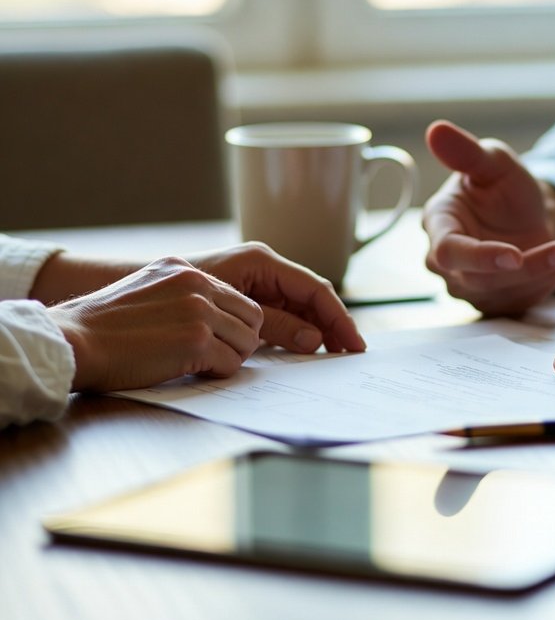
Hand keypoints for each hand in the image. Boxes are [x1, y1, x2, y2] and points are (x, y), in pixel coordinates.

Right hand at [48, 257, 264, 391]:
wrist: (74, 341)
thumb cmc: (102, 326)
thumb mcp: (147, 289)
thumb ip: (181, 294)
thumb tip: (213, 313)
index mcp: (183, 269)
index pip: (235, 295)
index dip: (232, 322)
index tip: (220, 338)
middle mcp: (196, 283)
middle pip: (251, 316)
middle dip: (240, 339)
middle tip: (218, 355)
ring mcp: (199, 311)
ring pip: (247, 340)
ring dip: (230, 357)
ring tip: (203, 364)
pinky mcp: (197, 341)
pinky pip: (232, 363)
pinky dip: (218, 372)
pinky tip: (194, 371)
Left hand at [184, 242, 364, 354]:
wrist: (135, 301)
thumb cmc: (177, 299)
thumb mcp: (232, 311)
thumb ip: (274, 325)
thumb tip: (313, 340)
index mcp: (262, 262)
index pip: (315, 288)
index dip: (338, 316)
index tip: (353, 342)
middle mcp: (264, 269)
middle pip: (311, 298)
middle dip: (331, 325)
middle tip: (348, 355)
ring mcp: (257, 284)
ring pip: (298, 308)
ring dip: (315, 331)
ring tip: (331, 358)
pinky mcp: (248, 299)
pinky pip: (280, 315)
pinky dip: (294, 333)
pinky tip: (303, 353)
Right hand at [422, 120, 554, 313]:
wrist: (525, 214)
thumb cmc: (502, 186)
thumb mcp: (493, 162)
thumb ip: (466, 152)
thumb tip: (436, 130)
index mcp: (438, 224)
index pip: (449, 251)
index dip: (480, 257)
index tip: (514, 256)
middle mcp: (445, 262)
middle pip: (477, 279)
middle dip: (524, 269)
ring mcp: (467, 286)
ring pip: (503, 293)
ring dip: (541, 275)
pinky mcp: (491, 302)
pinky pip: (519, 302)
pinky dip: (545, 285)